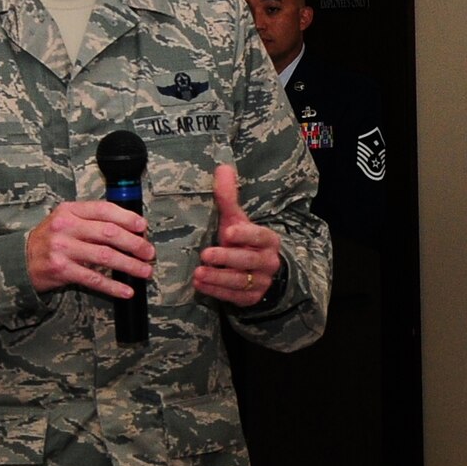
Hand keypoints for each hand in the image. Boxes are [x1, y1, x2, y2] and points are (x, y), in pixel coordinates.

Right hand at [26, 200, 154, 296]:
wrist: (20, 260)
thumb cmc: (51, 239)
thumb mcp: (66, 220)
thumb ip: (92, 220)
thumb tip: (130, 228)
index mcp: (69, 210)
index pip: (104, 209)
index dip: (127, 217)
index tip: (143, 227)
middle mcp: (65, 227)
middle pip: (109, 233)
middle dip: (134, 243)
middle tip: (149, 252)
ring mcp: (62, 249)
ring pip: (105, 256)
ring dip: (130, 265)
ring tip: (145, 271)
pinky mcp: (61, 270)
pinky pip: (93, 278)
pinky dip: (113, 286)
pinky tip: (126, 290)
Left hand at [195, 164, 280, 307]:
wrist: (261, 273)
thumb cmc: (244, 241)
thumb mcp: (237, 220)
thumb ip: (229, 198)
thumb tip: (222, 168)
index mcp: (267, 240)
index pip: (260, 237)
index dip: (246, 236)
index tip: (228, 233)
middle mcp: (268, 262)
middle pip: (249, 261)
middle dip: (227, 258)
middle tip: (206, 255)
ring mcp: (260, 282)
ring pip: (240, 281)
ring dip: (218, 278)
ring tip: (198, 274)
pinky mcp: (250, 298)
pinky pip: (234, 296)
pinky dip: (217, 291)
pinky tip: (200, 285)